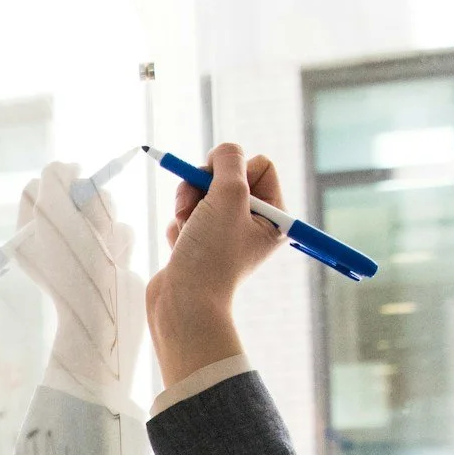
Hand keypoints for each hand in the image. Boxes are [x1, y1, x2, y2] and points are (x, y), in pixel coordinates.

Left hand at [8, 161, 141, 409]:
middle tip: (88, 221)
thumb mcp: (54, 208)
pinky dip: (120, 242)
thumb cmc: (73, 260)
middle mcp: (50, 241)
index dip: (59, 177)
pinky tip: (115, 259)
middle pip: (75, 195)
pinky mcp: (106, 261)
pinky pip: (119, 233)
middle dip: (89, 202)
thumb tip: (68, 168)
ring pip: (103, 211)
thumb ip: (55, 177)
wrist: (103, 310)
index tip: (76, 175)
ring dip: (107, 222)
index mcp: (26, 232)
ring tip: (103, 246)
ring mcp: (79, 251)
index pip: (38, 187)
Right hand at [144, 143, 285, 386]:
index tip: (217, 186)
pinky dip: (179, 227)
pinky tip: (180, 246)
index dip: (233, 169)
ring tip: (186, 229)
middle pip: (226, 177)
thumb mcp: (228, 196)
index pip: (259, 165)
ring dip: (187, 207)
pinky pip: (187, 216)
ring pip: (202, 195)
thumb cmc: (211, 255)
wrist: (183, 304)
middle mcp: (253, 225)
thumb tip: (225, 150)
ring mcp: (225, 236)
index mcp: (274, 216)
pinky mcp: (200, 245)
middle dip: (203, 188)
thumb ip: (229, 162)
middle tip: (194, 207)